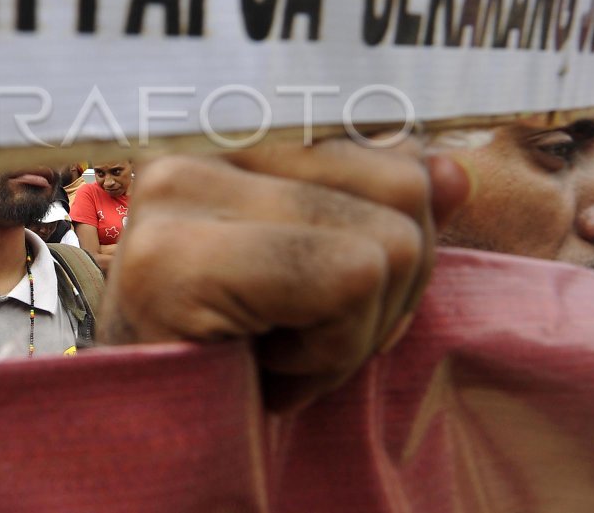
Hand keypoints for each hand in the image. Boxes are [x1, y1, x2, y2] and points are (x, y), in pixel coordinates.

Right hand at [97, 138, 469, 412]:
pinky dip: (328, 355)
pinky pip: (350, 281)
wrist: (140, 451)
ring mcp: (175, 192)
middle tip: (302, 339)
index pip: (390, 153)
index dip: (402, 243)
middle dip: (384, 293)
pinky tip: (263, 373)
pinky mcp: (172, 256)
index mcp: (231, 142)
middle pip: (405, 188)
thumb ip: (380, 218)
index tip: (332, 303)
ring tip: (277, 355)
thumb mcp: (322, 283)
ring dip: (352, 333)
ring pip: (389, 241)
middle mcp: (196, 149)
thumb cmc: (233, 367)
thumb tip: (453, 173)